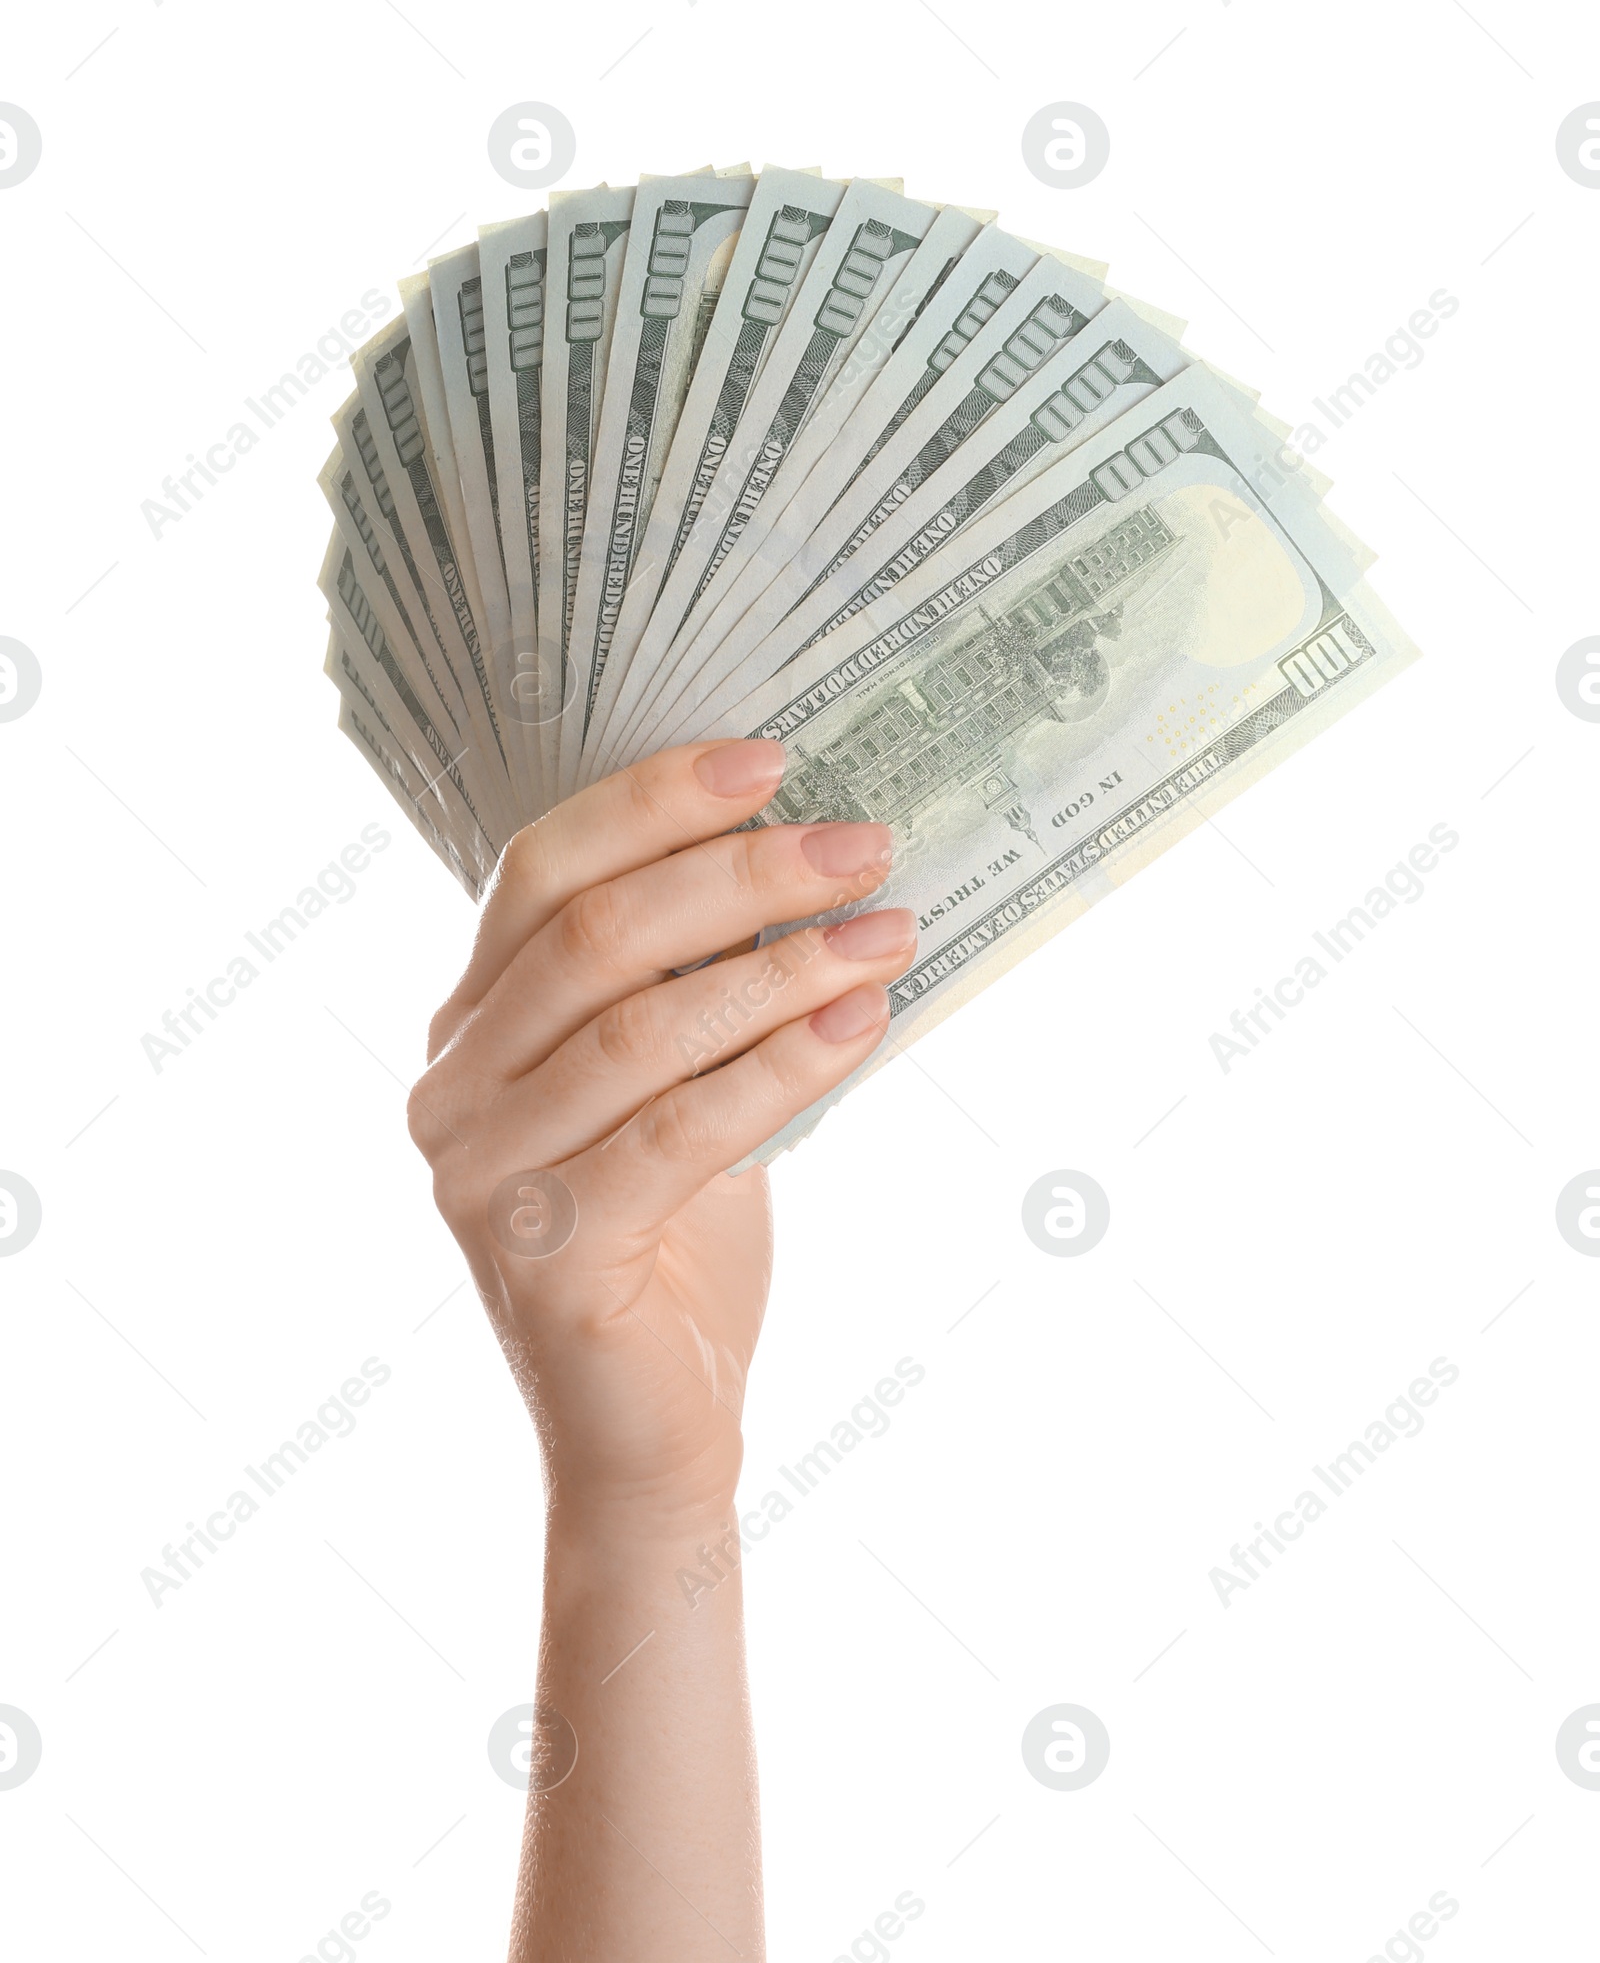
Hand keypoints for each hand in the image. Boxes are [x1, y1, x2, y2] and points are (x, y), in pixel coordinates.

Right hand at [407, 737, 916, 1531]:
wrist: (651, 1432)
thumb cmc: (674, 1244)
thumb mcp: (670, 1087)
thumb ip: (690, 985)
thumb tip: (811, 853)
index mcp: (469, 1026)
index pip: (541, 869)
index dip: (655, 802)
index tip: (776, 759)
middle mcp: (451, 1089)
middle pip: (593, 935)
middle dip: (742, 874)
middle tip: (862, 847)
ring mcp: (482, 1175)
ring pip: (640, 1027)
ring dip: (783, 968)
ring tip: (889, 933)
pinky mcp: (543, 1253)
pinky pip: (679, 1132)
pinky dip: (783, 1068)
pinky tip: (864, 1023)